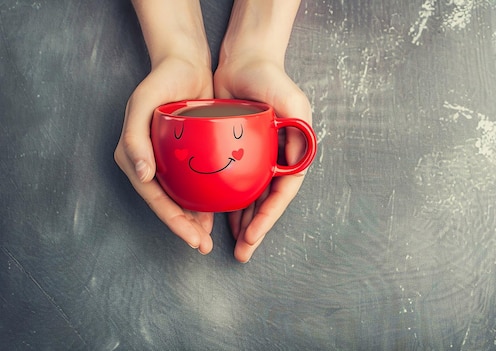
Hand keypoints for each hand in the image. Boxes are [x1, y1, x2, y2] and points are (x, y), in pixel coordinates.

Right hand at [114, 56, 214, 253]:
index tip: (192, 238)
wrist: (185, 65)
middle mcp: (150, 163)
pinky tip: (218, 210)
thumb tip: (142, 175)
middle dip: (185, 228)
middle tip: (203, 246)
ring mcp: (169, 161)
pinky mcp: (188, 155)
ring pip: (182, 197)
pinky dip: (205, 197)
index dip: (172, 221)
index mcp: (134, 157)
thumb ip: (135, 140)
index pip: (154, 197)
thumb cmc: (160, 82)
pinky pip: (195, 182)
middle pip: (168, 203)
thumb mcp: (141, 106)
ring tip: (209, 237)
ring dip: (194, 219)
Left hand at [214, 57, 311, 261]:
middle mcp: (278, 160)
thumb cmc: (271, 79)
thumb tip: (294, 165)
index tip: (254, 236)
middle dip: (257, 230)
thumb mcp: (292, 102)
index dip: (270, 217)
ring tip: (234, 246)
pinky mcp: (240, 154)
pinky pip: (236, 184)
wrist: (245, 60)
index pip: (282, 193)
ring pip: (252, 198)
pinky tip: (223, 219)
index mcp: (294, 153)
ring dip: (245, 223)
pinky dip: (231, 203)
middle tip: (243, 254)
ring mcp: (259, 159)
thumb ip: (298, 131)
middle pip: (268, 203)